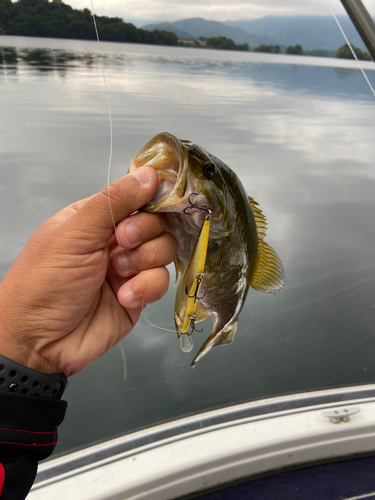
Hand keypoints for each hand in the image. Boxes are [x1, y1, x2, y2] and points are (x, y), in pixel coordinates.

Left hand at [0, 167, 176, 375]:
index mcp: (95, 218)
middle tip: (121, 243)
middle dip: (143, 233)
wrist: (40, 342)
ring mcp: (128, 267)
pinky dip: (145, 289)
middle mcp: (115, 239)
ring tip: (117, 275)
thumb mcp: (75, 234)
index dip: (149, 199)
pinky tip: (123, 297)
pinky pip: (161, 281)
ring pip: (164, 250)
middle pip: (157, 222)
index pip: (136, 196)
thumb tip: (149, 174)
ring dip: (143, 262)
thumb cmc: (44, 282)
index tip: (148, 205)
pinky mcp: (139, 294)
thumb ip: (113, 202)